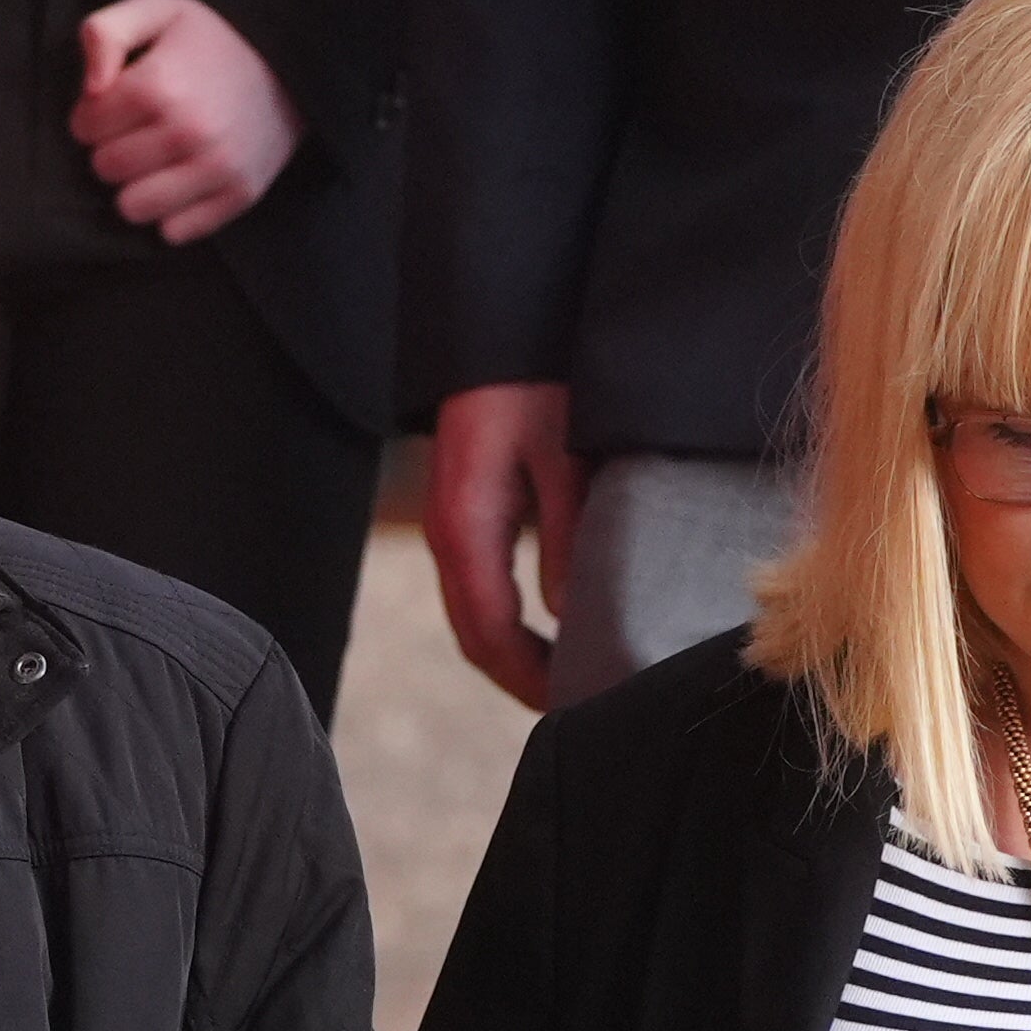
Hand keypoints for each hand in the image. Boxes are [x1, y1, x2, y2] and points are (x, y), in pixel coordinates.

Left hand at [69, 0, 302, 243]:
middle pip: (105, 169)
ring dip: (136, 186)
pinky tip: (181, 181)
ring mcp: (217, 168)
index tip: (116, 104)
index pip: (84, 127)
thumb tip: (90, 89)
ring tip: (155, 159)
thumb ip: (105, 34)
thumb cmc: (210, 39)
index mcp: (159, 85)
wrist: (290, 61)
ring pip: (133, 207)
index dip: (93, 114)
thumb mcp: (156, 11)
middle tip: (138, 131)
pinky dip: (171, 213)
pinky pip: (174, 232)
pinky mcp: (239, 194)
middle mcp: (188, 131)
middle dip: (112, 149)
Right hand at [425, 383, 585, 708]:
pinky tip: (555, 627)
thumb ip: (564, 536)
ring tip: (573, 677)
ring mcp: (452, 524)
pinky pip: (481, 587)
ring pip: (475, 615)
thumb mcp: (563, 455)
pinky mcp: (466, 512)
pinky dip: (513, 622)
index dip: (530, 681)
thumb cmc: (534, 379)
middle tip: (582, 706)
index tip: (576, 707)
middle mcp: (448, 534)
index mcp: (465, 528)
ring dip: (518, 655)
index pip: (490, 634)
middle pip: (475, 636)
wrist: (495, 323)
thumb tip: (570, 615)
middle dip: (524, 679)